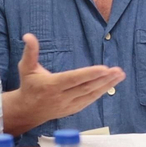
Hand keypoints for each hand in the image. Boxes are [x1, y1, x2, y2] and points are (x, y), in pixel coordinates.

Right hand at [1, 33, 125, 135]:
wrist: (27, 111)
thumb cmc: (29, 85)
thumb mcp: (26, 67)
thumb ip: (30, 51)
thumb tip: (28, 35)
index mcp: (52, 85)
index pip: (73, 79)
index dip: (89, 74)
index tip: (104, 69)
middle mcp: (62, 97)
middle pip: (86, 88)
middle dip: (104, 79)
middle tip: (118, 70)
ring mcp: (69, 105)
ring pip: (90, 95)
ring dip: (107, 85)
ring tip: (119, 75)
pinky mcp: (73, 109)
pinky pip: (89, 100)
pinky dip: (100, 92)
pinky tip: (110, 84)